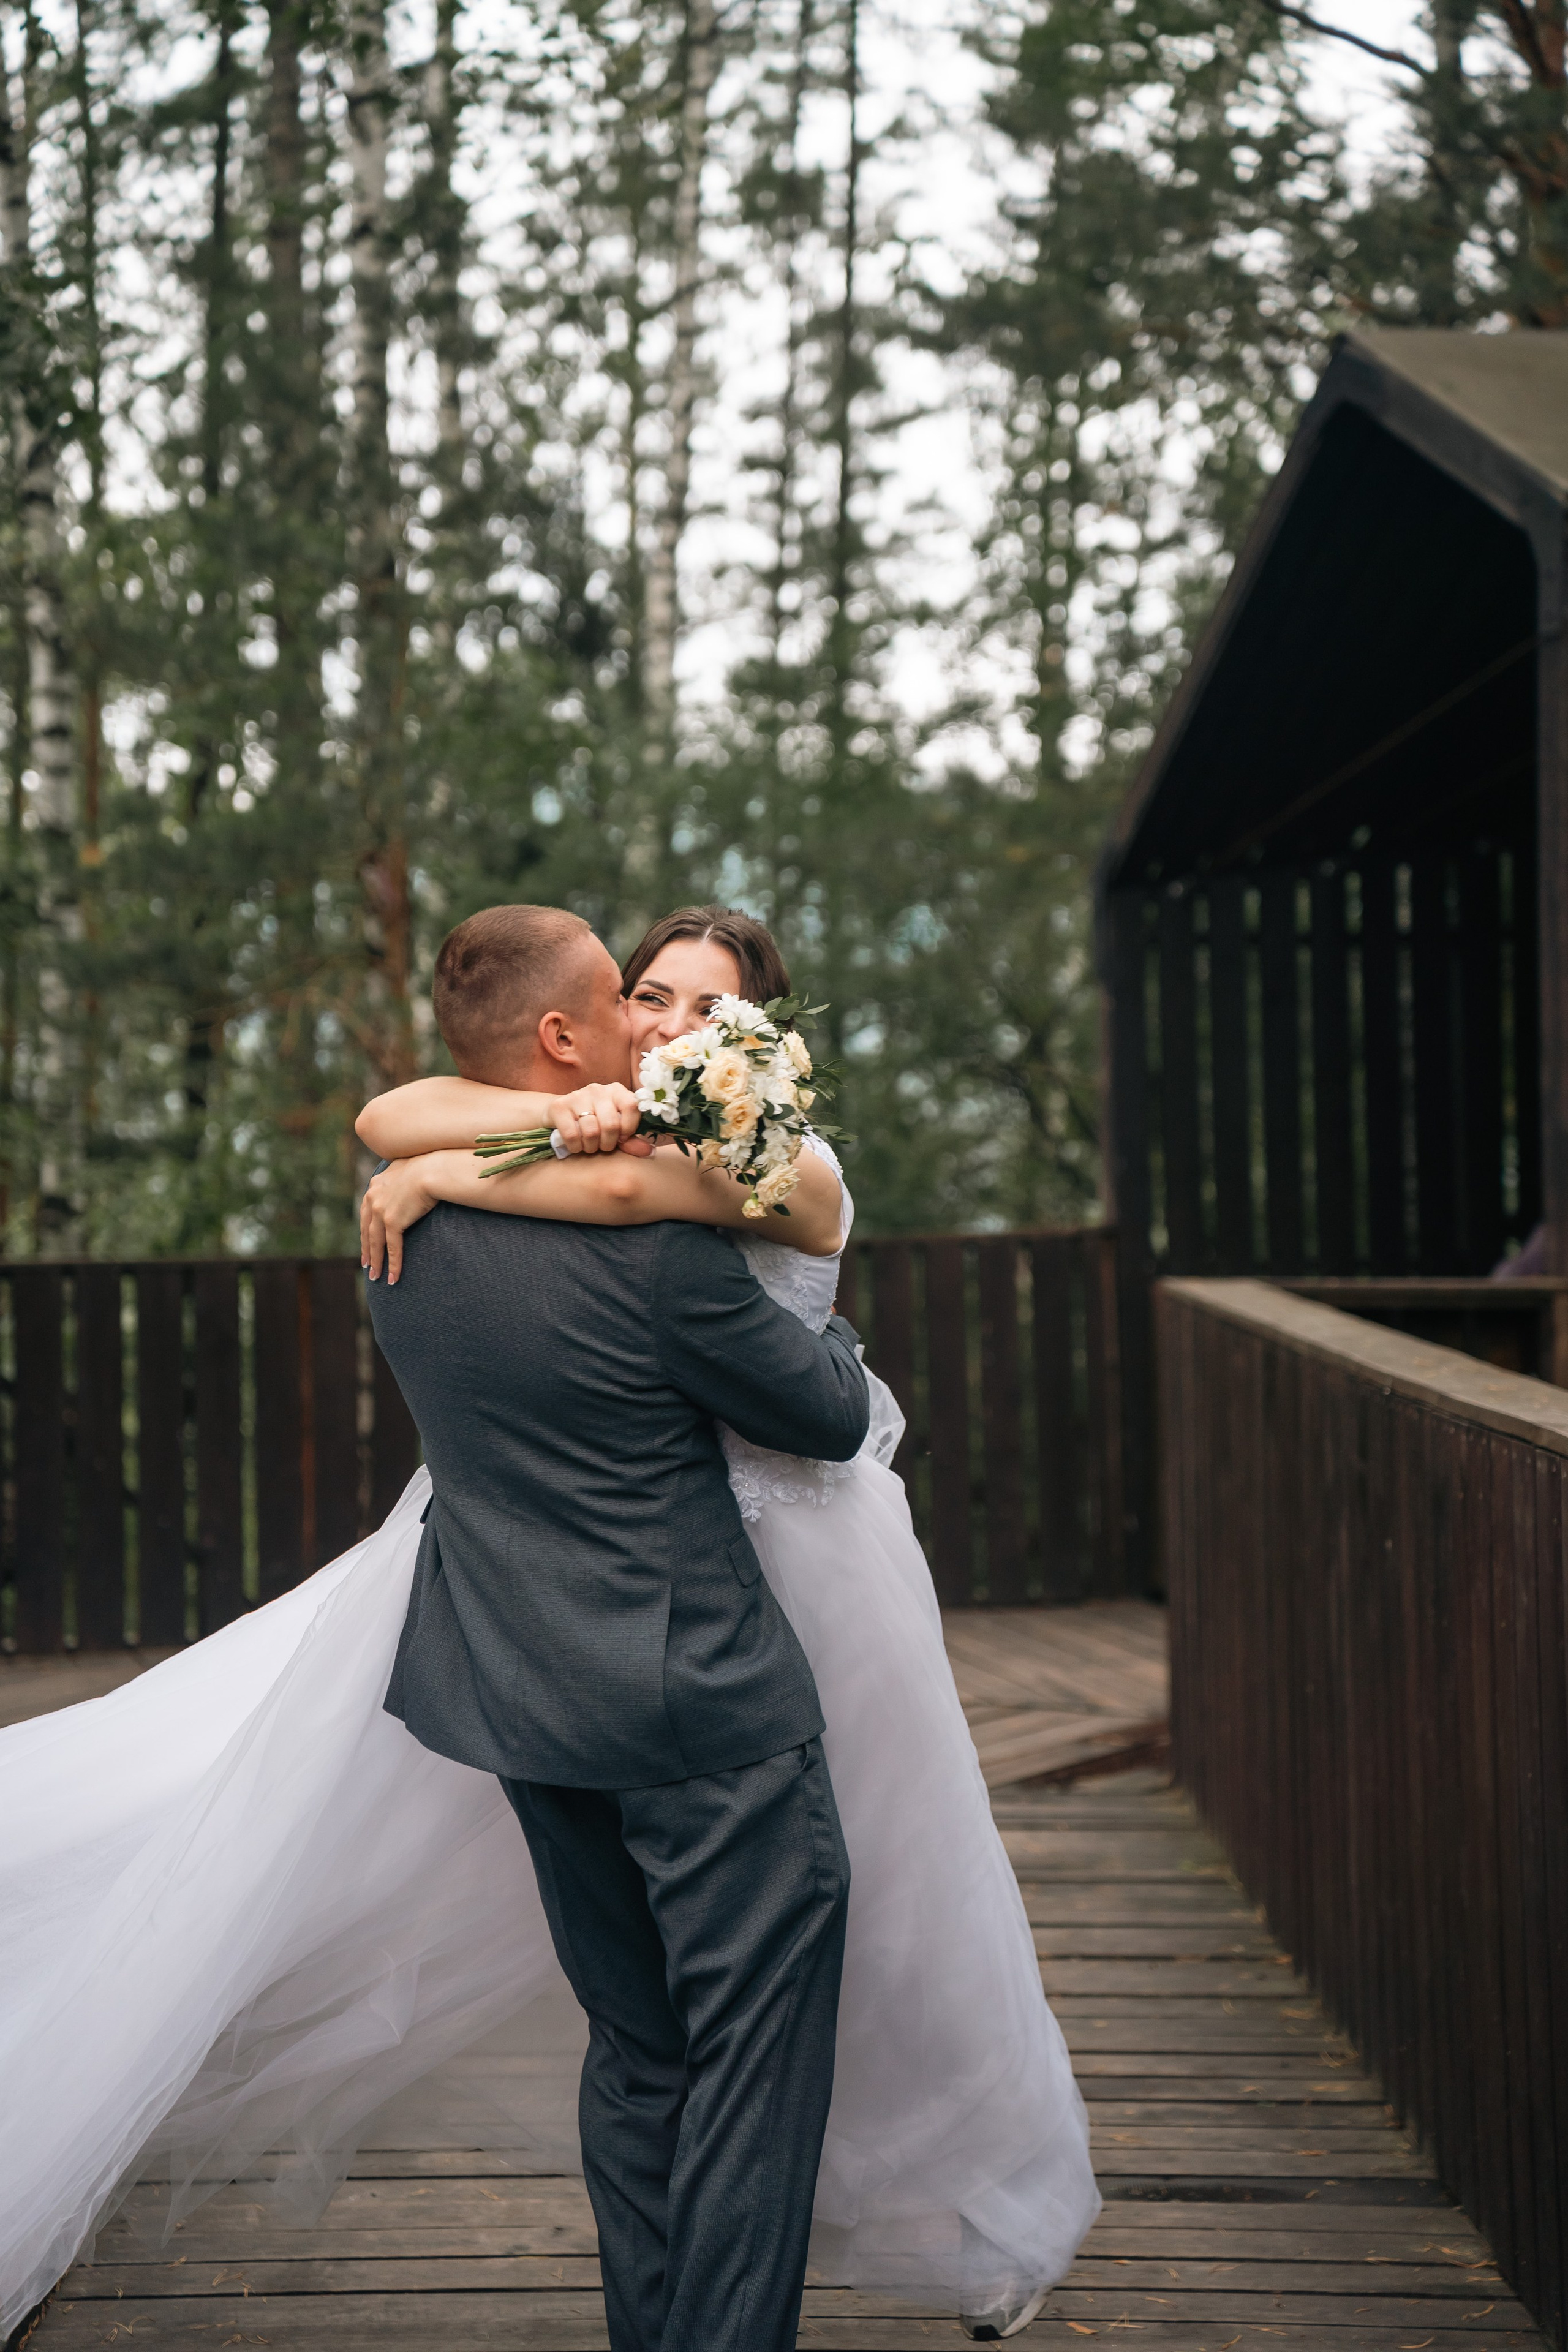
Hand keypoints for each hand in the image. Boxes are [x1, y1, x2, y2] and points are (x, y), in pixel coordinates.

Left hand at [361, 1158, 439, 1285]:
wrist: (432, 1169)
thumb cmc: (426, 1165)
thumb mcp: (404, 1167)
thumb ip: (398, 1176)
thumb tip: (403, 1178)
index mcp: (374, 1186)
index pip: (366, 1214)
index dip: (365, 1231)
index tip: (366, 1243)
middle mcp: (372, 1199)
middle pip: (367, 1231)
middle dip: (367, 1250)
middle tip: (367, 1265)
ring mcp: (381, 1211)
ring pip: (376, 1243)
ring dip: (376, 1262)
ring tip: (376, 1275)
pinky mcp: (393, 1221)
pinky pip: (393, 1248)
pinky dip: (393, 1264)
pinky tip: (393, 1277)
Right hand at [547, 1082, 652, 1157]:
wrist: (561, 1114)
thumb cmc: (594, 1123)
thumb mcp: (615, 1130)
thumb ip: (632, 1140)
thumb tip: (649, 1151)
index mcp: (617, 1091)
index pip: (632, 1107)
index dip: (629, 1128)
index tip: (622, 1138)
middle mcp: (598, 1089)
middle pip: (611, 1124)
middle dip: (608, 1143)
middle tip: (604, 1146)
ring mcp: (577, 1096)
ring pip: (591, 1131)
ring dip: (591, 1147)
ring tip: (590, 1146)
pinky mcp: (559, 1106)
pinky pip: (572, 1135)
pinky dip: (575, 1147)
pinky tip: (576, 1145)